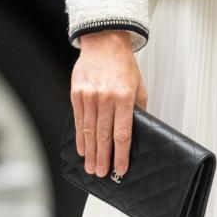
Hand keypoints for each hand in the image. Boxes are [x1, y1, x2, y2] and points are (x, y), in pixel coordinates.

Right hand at [71, 30, 147, 178]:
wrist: (105, 42)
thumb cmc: (123, 65)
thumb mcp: (138, 87)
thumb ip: (138, 110)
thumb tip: (137, 133)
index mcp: (124, 97)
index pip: (122, 134)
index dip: (121, 155)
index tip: (120, 169)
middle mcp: (105, 98)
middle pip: (104, 136)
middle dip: (103, 158)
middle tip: (102, 174)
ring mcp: (89, 96)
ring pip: (89, 131)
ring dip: (90, 152)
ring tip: (91, 167)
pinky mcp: (77, 93)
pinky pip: (79, 120)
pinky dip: (80, 137)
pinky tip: (82, 149)